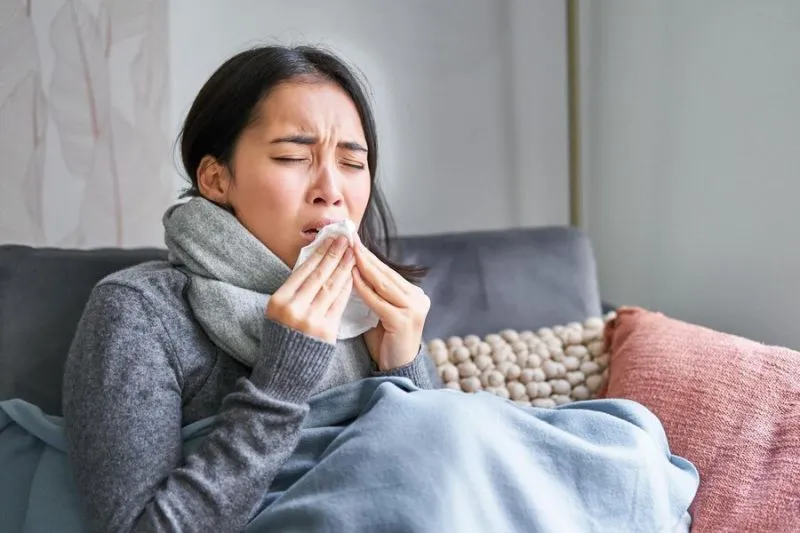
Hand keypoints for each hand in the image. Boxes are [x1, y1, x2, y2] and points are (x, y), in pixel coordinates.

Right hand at [266, 236, 353, 342]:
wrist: (284, 372)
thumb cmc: (283, 339)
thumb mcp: (278, 312)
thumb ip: (294, 291)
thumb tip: (316, 263)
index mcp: (278, 301)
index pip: (303, 271)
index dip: (319, 253)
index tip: (331, 239)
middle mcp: (293, 309)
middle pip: (318, 276)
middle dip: (334, 254)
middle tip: (346, 239)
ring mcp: (310, 320)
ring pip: (331, 287)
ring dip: (344, 268)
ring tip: (353, 253)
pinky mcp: (325, 331)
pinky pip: (339, 304)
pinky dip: (346, 288)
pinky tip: (353, 276)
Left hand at [352, 239, 429, 369]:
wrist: (396, 370)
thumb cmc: (385, 341)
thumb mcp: (381, 311)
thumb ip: (375, 293)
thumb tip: (354, 267)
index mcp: (414, 294)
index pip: (388, 272)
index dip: (370, 256)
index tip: (354, 242)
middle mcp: (418, 298)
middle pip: (386, 274)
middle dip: (366, 256)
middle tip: (350, 239)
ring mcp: (413, 309)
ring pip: (383, 283)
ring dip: (363, 266)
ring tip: (348, 252)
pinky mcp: (403, 320)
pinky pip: (378, 300)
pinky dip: (363, 288)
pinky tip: (351, 276)